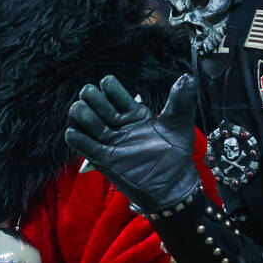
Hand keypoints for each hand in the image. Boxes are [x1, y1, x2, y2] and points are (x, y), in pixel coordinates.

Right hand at [65, 74, 200, 213]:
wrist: (172, 186)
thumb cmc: (176, 155)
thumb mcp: (180, 125)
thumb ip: (181, 101)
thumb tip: (186, 77)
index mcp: (133, 111)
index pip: (110, 88)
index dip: (109, 87)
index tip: (120, 101)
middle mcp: (118, 123)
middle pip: (91, 97)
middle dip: (91, 98)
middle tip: (106, 112)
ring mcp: (109, 140)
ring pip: (80, 116)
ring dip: (82, 115)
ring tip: (96, 124)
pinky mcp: (103, 158)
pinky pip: (79, 142)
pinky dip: (75, 136)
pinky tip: (80, 135)